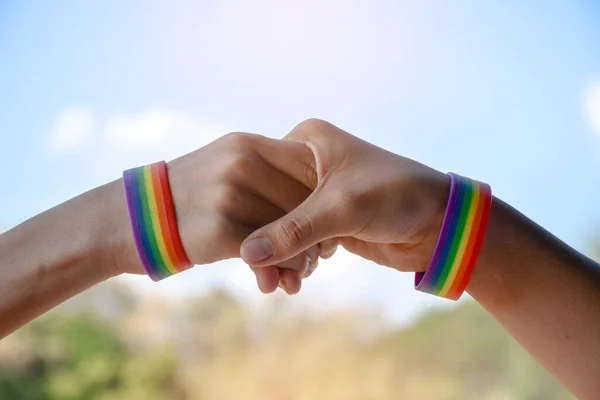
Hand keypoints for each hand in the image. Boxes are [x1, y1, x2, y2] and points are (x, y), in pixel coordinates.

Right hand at [114, 132, 332, 292]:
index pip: (308, 166)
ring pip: (290, 229)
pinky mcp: (219, 228)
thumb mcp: (226, 167)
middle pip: (304, 200)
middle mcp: (242, 162)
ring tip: (297, 278)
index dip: (323, 199)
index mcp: (249, 145)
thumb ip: (267, 173)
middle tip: (317, 260)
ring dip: (299, 260)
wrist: (134, 217)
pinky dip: (276, 272)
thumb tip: (312, 195)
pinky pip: (266, 252)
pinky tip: (272, 284)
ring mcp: (230, 193)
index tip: (324, 226)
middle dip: (316, 235)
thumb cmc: (190, 197)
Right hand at [240, 119, 449, 276]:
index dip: (252, 214)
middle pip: (266, 204)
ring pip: (280, 225)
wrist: (439, 222)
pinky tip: (298, 277)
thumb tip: (247, 253)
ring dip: (282, 256)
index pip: (259, 175)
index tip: (246, 251)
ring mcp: (314, 192)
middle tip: (267, 277)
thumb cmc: (397, 197)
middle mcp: (306, 161)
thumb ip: (294, 230)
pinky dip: (296, 259)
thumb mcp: (342, 209)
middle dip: (267, 243)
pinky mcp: (325, 218)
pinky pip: (297, 239)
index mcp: (306, 141)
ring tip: (287, 282)